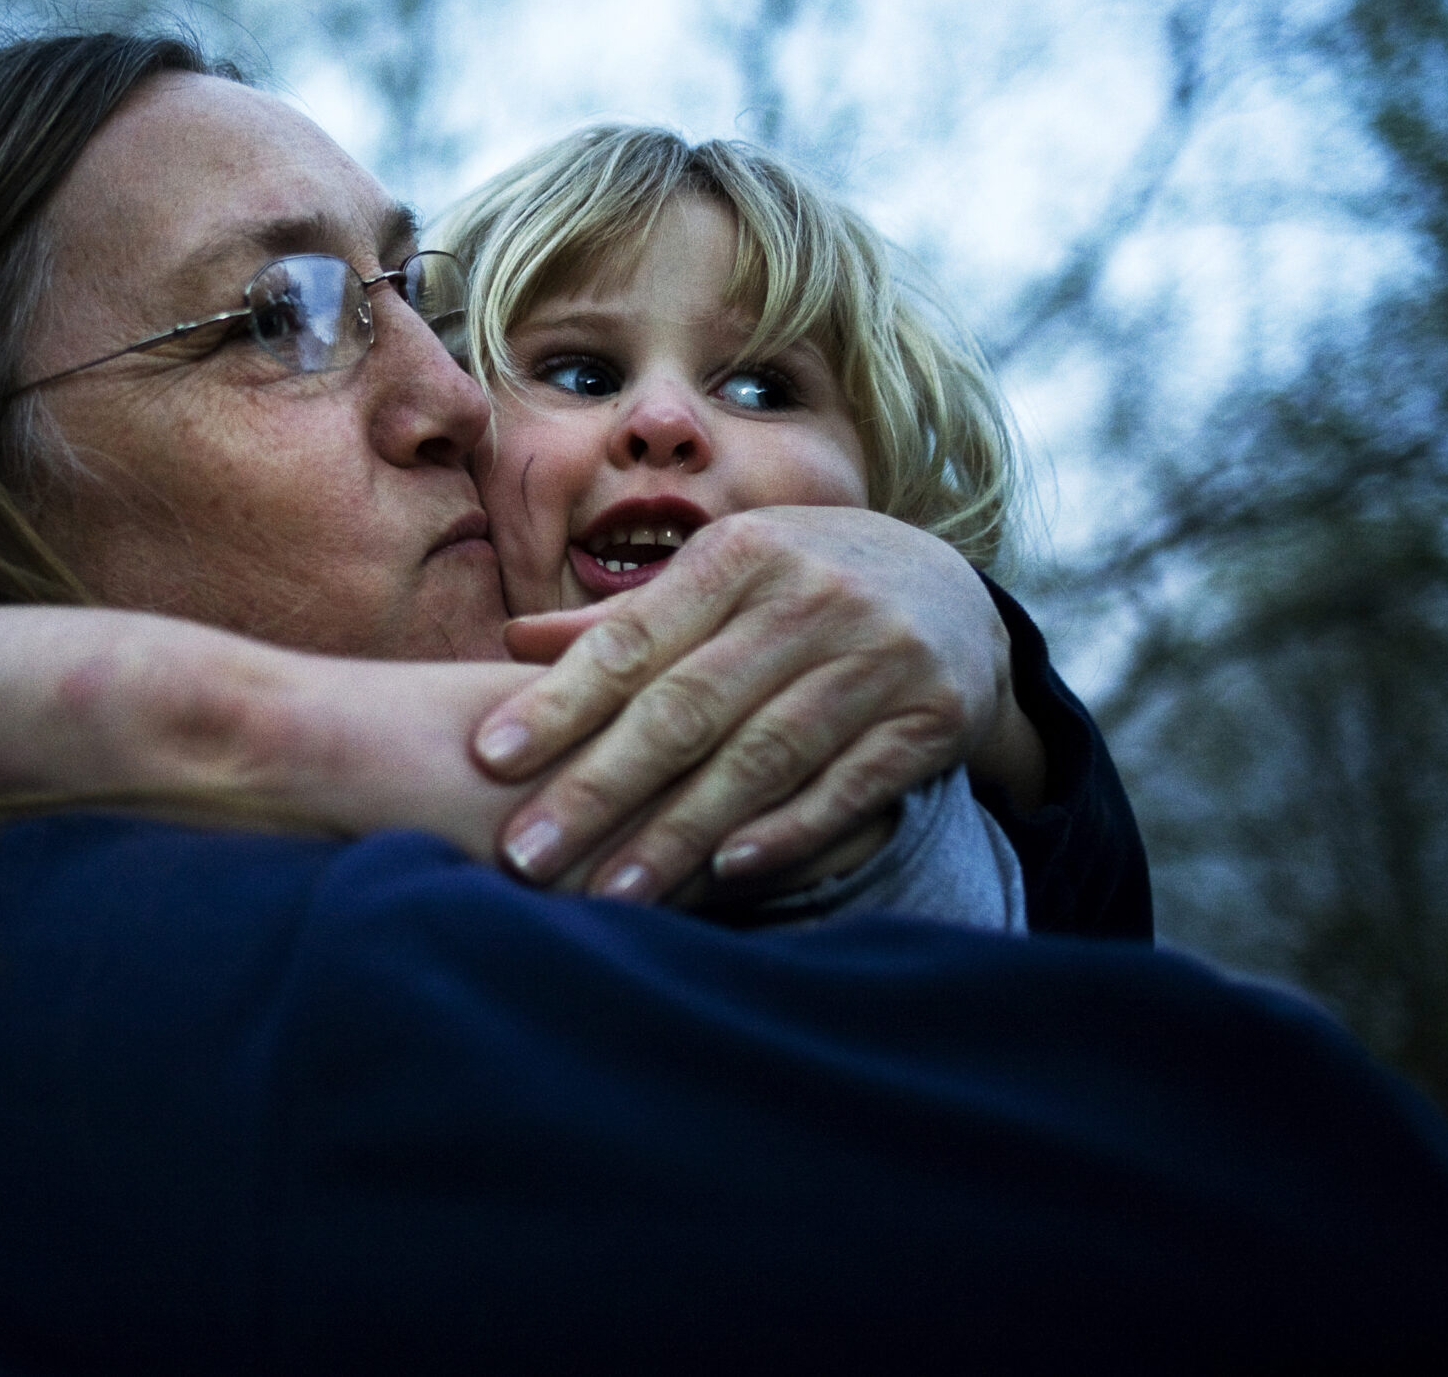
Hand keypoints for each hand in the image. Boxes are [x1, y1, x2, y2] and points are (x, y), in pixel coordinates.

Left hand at [473, 508, 1044, 901]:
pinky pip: (849, 786)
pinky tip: (724, 874)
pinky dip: (787, 832)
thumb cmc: (804, 585)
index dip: (559, 701)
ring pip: (762, 756)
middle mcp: (810, 599)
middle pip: (687, 707)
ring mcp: (877, 659)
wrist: (959, 594)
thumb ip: (627, 617)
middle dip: (597, 787)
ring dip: (679, 833)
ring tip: (608, 892)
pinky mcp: (932, 718)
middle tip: (523, 856)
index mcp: (741, 555)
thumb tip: (512, 641)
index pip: (633, 639)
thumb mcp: (723, 575)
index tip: (488, 758)